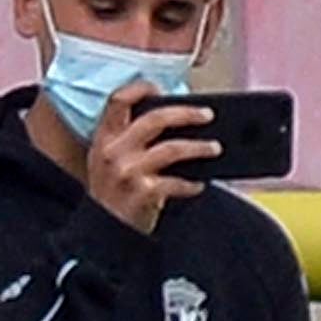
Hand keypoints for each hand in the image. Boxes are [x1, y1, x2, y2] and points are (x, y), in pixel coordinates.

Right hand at [86, 83, 215, 233]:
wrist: (104, 233)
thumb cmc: (113, 195)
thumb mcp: (108, 162)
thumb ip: (129, 141)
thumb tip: (173, 124)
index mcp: (104, 138)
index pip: (118, 101)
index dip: (140, 89)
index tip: (159, 87)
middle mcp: (114, 151)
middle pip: (155, 119)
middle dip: (186, 113)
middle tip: (208, 115)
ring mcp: (129, 171)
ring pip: (172, 148)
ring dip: (199, 147)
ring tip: (215, 148)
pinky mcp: (144, 192)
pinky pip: (177, 182)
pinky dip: (192, 184)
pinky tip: (200, 185)